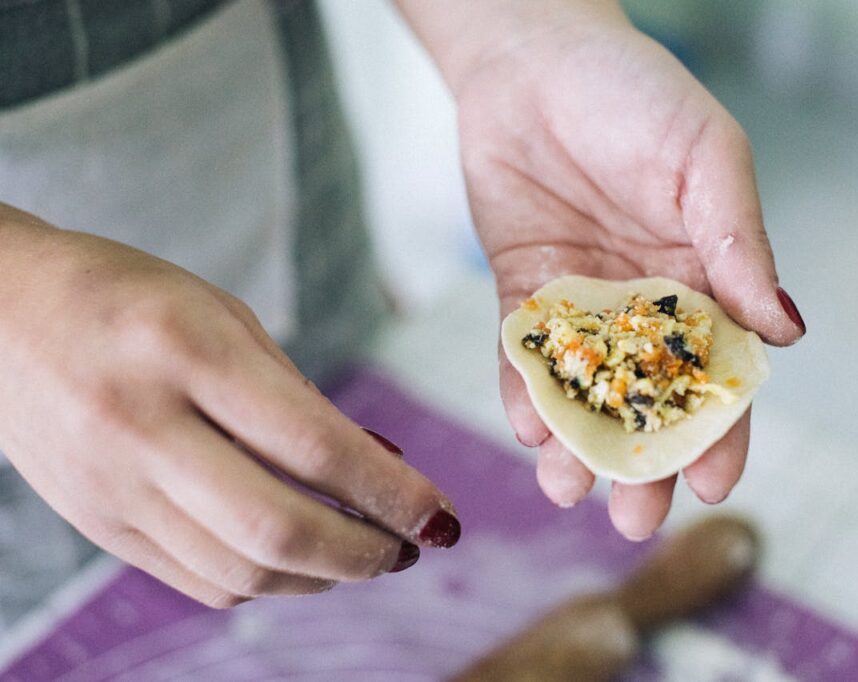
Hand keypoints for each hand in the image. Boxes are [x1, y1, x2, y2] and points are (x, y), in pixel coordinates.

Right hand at [0, 206, 458, 606]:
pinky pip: (199, 580)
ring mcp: (111, 487)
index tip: (440, 513)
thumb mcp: (224, 315)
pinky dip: (267, 581)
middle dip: (369, 552)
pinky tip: (300, 557)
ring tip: (368, 551)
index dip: (394, 493)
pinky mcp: (97, 525)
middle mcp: (142, 425)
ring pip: (242, 572)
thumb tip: (380, 467)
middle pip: (280, 530)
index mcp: (187, 350)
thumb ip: (299, 396)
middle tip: (413, 545)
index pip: (316, 447)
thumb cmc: (129, 299)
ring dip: (324, 575)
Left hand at [455, 20, 804, 538]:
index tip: (713, 484)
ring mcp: (582, 303)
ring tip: (568, 489)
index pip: (720, 372)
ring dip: (578, 444)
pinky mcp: (524, 292)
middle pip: (649, 401)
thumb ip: (739, 244)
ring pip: (584, 392)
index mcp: (704, 278)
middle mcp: (645, 303)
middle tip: (634, 520)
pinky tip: (529, 426)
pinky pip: (524, 355)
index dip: (720, 431)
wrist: (534, 59)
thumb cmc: (635, 94)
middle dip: (644, 463)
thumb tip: (788, 331)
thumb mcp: (706, 158)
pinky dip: (524, 392)